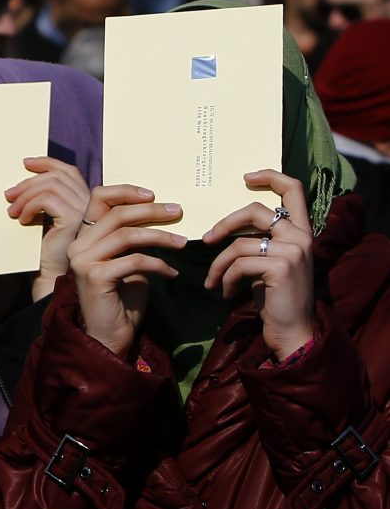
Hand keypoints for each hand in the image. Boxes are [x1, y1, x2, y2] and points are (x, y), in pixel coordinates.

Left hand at [4, 157, 89, 300]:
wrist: (49, 276)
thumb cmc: (45, 249)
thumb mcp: (43, 217)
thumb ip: (42, 198)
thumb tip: (22, 180)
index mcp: (84, 200)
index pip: (68, 171)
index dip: (47, 162)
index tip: (25, 163)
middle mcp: (89, 203)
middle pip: (57, 176)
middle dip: (28, 181)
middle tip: (8, 194)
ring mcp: (84, 211)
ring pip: (51, 186)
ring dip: (25, 195)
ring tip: (12, 211)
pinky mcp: (74, 219)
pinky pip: (47, 200)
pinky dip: (30, 206)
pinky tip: (22, 220)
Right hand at [66, 185, 186, 359]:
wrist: (108, 337)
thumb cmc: (122, 301)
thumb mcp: (129, 262)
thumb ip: (134, 240)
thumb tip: (161, 215)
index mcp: (84, 237)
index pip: (99, 199)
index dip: (126, 191)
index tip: (154, 195)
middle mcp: (78, 245)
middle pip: (117, 214)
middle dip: (151, 211)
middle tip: (178, 211)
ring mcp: (83, 261)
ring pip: (127, 235)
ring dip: (160, 236)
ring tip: (182, 242)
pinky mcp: (96, 277)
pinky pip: (135, 261)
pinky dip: (158, 265)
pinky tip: (172, 274)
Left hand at [203, 170, 313, 360]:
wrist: (293, 331)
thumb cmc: (276, 297)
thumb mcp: (270, 262)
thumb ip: (260, 240)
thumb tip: (223, 227)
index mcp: (302, 231)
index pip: (293, 189)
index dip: (270, 176)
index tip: (245, 177)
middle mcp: (301, 236)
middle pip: (254, 210)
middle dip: (224, 224)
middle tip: (207, 239)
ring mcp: (293, 250)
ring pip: (239, 243)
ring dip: (218, 264)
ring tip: (212, 282)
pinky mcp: (281, 266)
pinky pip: (239, 264)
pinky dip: (226, 278)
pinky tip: (225, 292)